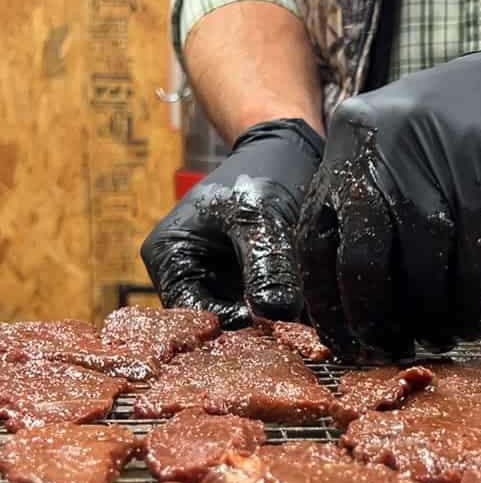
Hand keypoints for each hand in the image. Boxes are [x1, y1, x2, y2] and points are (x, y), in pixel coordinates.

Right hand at [142, 119, 323, 327]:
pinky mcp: (248, 288)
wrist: (290, 152)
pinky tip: (309, 312)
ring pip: (245, 324)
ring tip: (306, 317)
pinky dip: (285, 316)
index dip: (231, 326)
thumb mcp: (260, 215)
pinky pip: (265, 315)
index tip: (273, 325)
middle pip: (217, 325)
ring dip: (274, 325)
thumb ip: (265, 262)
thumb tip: (275, 313)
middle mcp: (186, 278)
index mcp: (168, 258)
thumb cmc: (263, 172)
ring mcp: (218, 285)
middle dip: (255, 330)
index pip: (192, 314)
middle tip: (295, 328)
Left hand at [297, 17, 480, 359]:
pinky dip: (470, 310)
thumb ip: (372, 199)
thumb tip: (351, 299)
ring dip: (431, 323)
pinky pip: (472, 276)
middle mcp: (385, 150)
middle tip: (390, 348)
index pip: (315, 239)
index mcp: (352, 139)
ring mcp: (441, 169)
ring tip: (439, 337)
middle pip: (361, 265)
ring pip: (421, 278)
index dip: (326, 302)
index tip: (344, 339)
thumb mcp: (403, 141)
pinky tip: (474, 321)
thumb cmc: (472, 125)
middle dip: (373, 322)